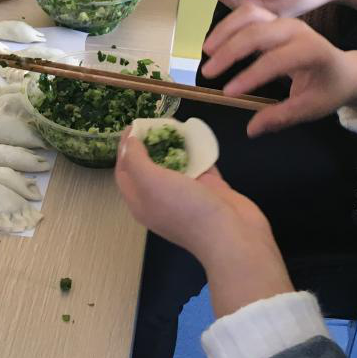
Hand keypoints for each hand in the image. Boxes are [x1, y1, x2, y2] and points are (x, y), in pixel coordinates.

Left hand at [115, 130, 292, 316]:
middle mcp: (161, 199)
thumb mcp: (150, 182)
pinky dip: (198, 150)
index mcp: (141, 202)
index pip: (125, 172)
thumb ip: (136, 160)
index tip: (133, 126)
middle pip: (150, 167)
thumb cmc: (184, 209)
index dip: (125, 149)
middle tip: (156, 122)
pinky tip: (198, 134)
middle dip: (150, 144)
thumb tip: (130, 143)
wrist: (231, 235)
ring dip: (174, 145)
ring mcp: (187, 194)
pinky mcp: (210, 189)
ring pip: (176, 164)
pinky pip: (201, 164)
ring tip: (175, 124)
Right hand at [201, 3, 356, 136]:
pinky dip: (230, 24)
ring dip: (225, 30)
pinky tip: (216, 43)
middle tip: (208, 73)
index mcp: (312, 51)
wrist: (344, 70)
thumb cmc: (328, 90)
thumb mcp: (310, 108)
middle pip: (258, 32)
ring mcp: (286, 21)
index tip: (228, 93)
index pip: (276, 61)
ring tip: (207, 52)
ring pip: (250, 15)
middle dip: (230, 51)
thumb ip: (281, 117)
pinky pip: (249, 13)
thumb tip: (251, 130)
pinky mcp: (276, 19)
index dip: (250, 76)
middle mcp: (298, 30)